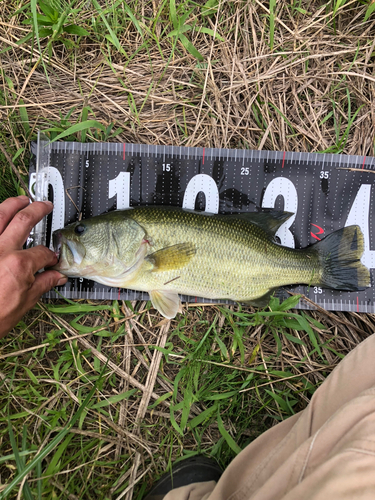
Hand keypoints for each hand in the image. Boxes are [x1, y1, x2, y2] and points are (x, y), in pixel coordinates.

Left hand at [0, 196, 67, 337]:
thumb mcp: (24, 303)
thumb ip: (42, 284)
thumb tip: (55, 277)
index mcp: (19, 263)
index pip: (42, 252)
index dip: (50, 255)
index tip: (50, 259)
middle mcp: (0, 249)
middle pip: (23, 220)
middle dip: (37, 209)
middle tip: (44, 206)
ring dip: (11, 204)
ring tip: (21, 200)